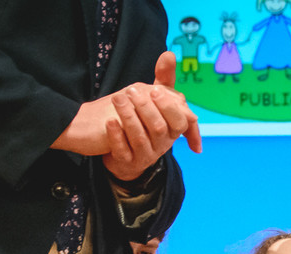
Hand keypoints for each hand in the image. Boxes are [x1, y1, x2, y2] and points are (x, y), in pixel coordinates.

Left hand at [52, 53, 201, 176]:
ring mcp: (144, 155)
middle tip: (131, 91)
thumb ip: (164, 80)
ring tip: (117, 98)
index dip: (168, 107)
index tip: (155, 91)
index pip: (180, 121)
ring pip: (140, 138)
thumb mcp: (154, 102)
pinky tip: (110, 122)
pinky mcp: (126, 162)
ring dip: (129, 117)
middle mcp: (162, 145)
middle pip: (159, 128)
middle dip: (146, 108)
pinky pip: (122, 150)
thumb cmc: (143, 122)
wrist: (123, 151)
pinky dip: (116, 135)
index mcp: (172, 130)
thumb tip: (169, 54)